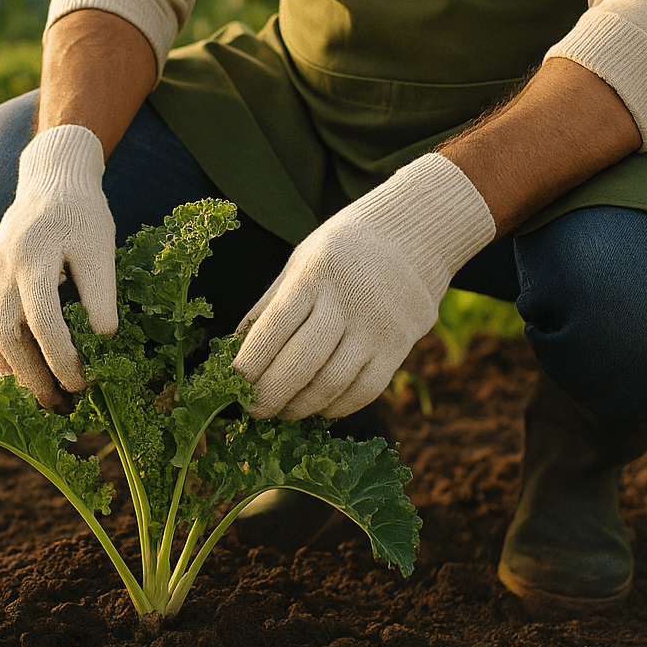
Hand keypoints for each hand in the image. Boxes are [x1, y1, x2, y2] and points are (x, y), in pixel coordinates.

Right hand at [0, 124, 117, 407]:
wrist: (51, 176)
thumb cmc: (82, 212)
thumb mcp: (100, 245)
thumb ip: (100, 289)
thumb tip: (104, 337)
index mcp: (33, 258)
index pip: (41, 320)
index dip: (60, 356)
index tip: (81, 382)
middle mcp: (3, 269)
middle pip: (8, 335)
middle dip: (33, 376)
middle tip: (60, 405)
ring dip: (16, 372)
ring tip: (43, 397)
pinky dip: (2, 354)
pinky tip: (22, 374)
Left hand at [232, 153, 494, 419]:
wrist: (413, 234)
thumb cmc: (342, 251)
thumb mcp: (301, 262)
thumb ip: (270, 304)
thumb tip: (233, 348)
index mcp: (314, 274)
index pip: (273, 327)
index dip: (250, 362)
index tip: (233, 384)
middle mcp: (346, 300)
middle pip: (301, 361)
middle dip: (271, 394)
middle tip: (254, 410)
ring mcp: (377, 324)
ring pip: (333, 382)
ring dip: (302, 406)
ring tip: (284, 412)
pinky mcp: (401, 344)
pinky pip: (366, 389)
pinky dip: (338, 407)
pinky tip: (320, 408)